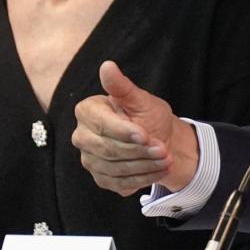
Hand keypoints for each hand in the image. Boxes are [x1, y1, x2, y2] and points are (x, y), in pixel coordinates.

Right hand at [71, 60, 197, 194]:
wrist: (161, 140)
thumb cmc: (149, 116)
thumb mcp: (141, 99)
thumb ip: (122, 86)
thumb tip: (107, 66)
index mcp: (88, 111)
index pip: (101, 125)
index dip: (123, 132)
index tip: (145, 135)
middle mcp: (82, 136)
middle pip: (106, 149)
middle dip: (138, 151)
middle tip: (163, 150)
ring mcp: (90, 159)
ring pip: (114, 168)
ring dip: (143, 166)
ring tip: (166, 160)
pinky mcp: (101, 177)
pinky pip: (119, 183)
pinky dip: (142, 178)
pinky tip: (159, 171)